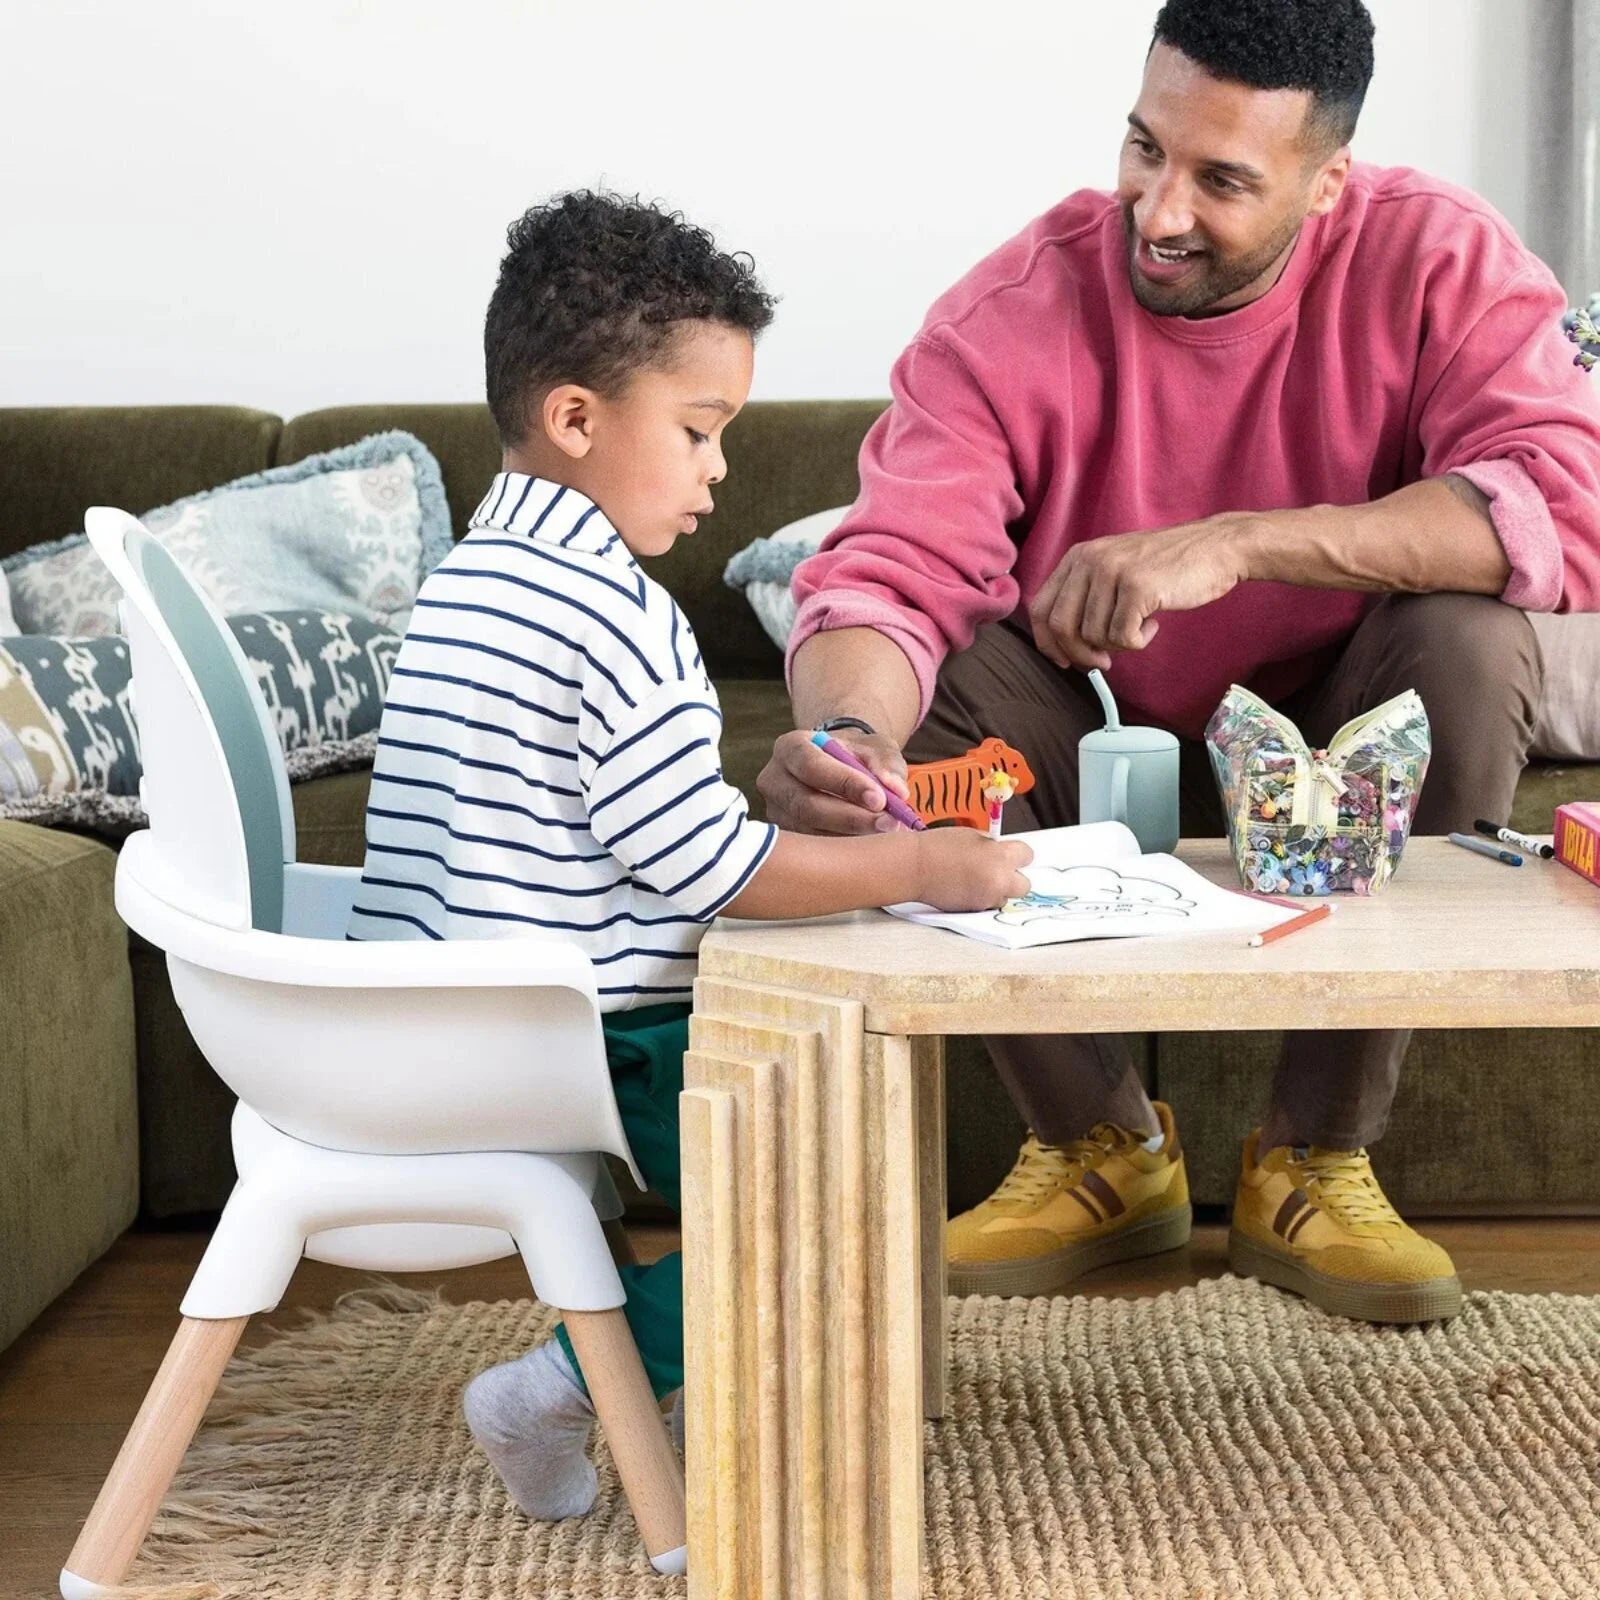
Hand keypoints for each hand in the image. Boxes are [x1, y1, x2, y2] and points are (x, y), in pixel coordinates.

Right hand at [758, 726, 911, 834]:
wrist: (839, 769)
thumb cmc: (855, 756)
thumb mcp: (875, 748)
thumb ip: (886, 763)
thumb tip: (895, 790)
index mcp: (790, 748)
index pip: (811, 765)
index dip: (844, 783)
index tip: (879, 799)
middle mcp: (774, 780)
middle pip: (805, 805)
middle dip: (850, 818)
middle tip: (888, 824)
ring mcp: (775, 811)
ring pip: (809, 831)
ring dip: (850, 836)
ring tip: (885, 834)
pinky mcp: (785, 835)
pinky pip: (811, 848)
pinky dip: (842, 850)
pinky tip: (868, 846)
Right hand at [913, 829, 1032, 910]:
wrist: (915, 867)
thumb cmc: (937, 847)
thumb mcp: (972, 835)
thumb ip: (991, 845)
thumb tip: (1000, 851)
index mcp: (1001, 856)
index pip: (1027, 855)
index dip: (1018, 854)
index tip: (1012, 855)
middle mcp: (999, 879)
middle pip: (1024, 884)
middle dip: (1014, 878)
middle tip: (998, 871)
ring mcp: (988, 897)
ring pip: (1005, 897)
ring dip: (997, 889)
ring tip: (976, 879)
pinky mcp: (975, 910)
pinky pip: (988, 904)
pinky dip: (982, 897)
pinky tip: (966, 887)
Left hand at [1027, 515, 1255, 670]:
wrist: (1216, 547)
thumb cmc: (1167, 567)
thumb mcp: (1115, 569)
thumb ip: (1086, 596)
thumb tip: (1063, 645)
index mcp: (1078, 556)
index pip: (1041, 608)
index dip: (1048, 642)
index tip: (1065, 660)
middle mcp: (1090, 560)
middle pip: (1061, 626)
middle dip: (1080, 654)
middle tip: (1103, 661)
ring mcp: (1112, 572)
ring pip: (1094, 635)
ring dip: (1117, 644)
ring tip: (1140, 626)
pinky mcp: (1138, 587)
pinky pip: (1123, 637)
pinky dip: (1138, 642)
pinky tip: (1153, 624)